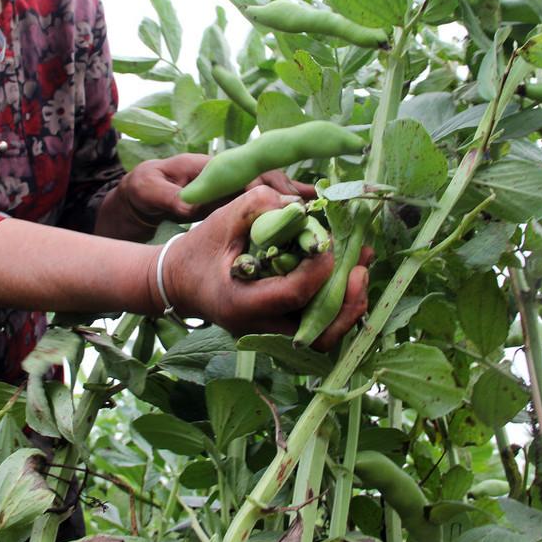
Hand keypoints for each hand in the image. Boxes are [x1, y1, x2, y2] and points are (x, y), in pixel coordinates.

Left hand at [119, 153, 315, 226]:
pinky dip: (292, 208)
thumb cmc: (142, 189)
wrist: (138, 198)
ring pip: (274, 191)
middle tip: (319, 210)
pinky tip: (315, 216)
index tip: (288, 203)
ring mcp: (236, 189)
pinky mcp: (238, 202)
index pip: (246, 172)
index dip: (268, 186)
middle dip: (294, 192)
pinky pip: (268, 203)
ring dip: (300, 200)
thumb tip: (188, 206)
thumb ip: (165, 195)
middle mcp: (230, 175)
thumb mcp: (146, 190)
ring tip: (329, 210)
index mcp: (211, 168)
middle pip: (269, 178)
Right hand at [158, 185, 371, 350]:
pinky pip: (317, 326)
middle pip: (316, 333)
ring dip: (348, 307)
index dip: (318, 270)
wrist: (179, 282)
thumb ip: (258, 206)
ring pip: (322, 336)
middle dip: (346, 303)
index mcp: (240, 303)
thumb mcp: (222, 220)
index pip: (291, 295)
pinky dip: (338, 305)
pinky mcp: (279, 328)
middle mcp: (258, 327)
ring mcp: (270, 333)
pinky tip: (349, 275)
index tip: (329, 243)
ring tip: (362, 270)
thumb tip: (301, 205)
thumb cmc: (199, 250)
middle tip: (361, 268)